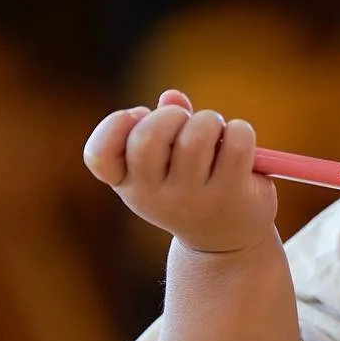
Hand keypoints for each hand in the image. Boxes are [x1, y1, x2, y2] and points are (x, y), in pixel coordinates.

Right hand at [83, 89, 277, 253]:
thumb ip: (164, 126)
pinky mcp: (231, 195)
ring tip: (217, 132)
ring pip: (196, 137)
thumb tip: (171, 97)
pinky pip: (236, 143)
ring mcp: (192, 198)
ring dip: (210, 120)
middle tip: (186, 122)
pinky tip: (240, 144)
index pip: (99, 155)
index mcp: (129, 184)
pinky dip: (240, 130)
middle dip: (171, 115)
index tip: (138, 116)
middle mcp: (154, 196)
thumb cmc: (190, 189)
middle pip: (147, 137)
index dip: (116, 124)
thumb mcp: (166, 165)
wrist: (225, 242)